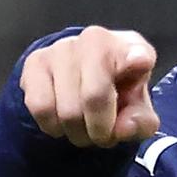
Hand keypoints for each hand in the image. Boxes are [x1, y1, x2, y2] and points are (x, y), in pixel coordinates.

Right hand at [21, 27, 159, 148]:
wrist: (83, 82)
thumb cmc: (117, 95)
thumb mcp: (137, 112)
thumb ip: (140, 122)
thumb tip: (123, 128)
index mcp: (130, 48)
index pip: (137, 52)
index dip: (137, 59)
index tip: (140, 62)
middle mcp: (96, 39)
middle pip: (95, 97)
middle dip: (99, 132)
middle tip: (101, 137)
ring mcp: (63, 47)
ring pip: (67, 111)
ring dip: (76, 133)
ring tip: (83, 128)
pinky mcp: (36, 61)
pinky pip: (41, 107)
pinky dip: (52, 127)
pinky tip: (61, 121)